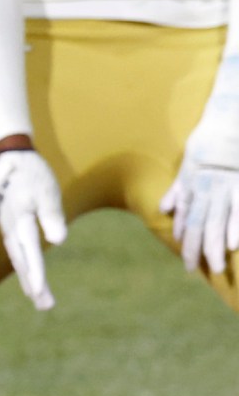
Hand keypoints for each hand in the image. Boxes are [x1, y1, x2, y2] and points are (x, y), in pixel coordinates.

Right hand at [0, 147, 68, 309]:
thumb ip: (51, 216)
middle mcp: (10, 229)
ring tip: (41, 301)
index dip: (35, 273)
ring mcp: (9, 230)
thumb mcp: (47, 191)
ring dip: (29, 280)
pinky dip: (25, 268)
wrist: (13, 160)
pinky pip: (18, 253)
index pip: (28, 252)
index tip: (40, 291)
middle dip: (33, 284)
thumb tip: (58, 240)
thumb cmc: (34, 175)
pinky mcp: (12, 229)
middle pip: (22, 262)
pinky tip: (32, 279)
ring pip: (19, 260)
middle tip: (45, 305)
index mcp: (19, 220)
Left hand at [161, 150, 238, 274]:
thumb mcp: (186, 166)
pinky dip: (236, 227)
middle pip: (200, 226)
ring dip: (216, 247)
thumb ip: (177, 191)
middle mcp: (207, 191)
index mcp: (192, 188)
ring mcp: (227, 189)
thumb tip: (164, 210)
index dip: (187, 244)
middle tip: (199, 272)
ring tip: (218, 268)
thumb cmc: (206, 144)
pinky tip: (234, 245)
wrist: (226, 123)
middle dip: (199, 251)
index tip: (189, 264)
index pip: (187, 222)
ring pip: (218, 223)